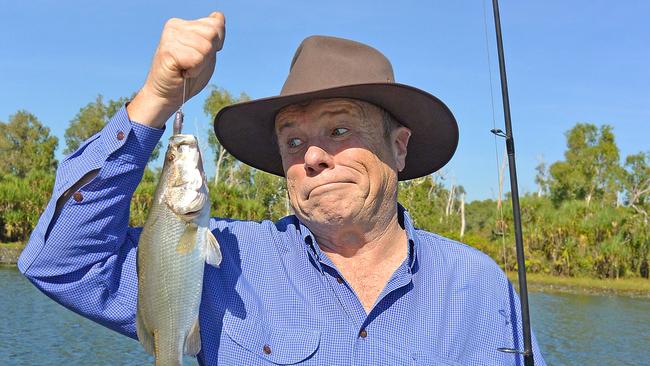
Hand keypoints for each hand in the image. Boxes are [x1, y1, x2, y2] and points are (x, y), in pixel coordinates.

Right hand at [128, 12, 225, 127]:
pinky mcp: (168, 50)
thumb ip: (213, 34)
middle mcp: (175, 25)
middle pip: (212, 34)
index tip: (200, 55)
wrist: (167, 95)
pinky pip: (197, 59)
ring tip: (186, 68)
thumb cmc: (186, 76)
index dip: (216, 44)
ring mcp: (170, 36)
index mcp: (184, 24)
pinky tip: (182, 72)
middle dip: (208, 54)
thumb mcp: (206, 52)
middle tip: (192, 63)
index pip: (216, 25)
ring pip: (206, 47)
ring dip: (200, 64)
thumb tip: (219, 15)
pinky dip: (194, 70)